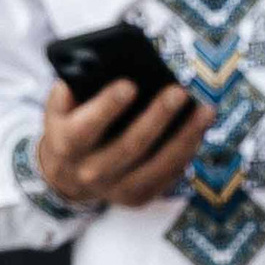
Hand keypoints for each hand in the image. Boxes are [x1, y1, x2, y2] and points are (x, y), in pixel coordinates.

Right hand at [34, 73, 209, 208]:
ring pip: (156, 166)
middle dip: (157, 117)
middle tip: (178, 92)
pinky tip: (201, 131)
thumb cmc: (70, 127)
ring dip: (185, 137)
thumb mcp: (59, 107)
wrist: (68, 175)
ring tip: (205, 111)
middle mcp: (90, 172)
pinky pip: (168, 176)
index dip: (107, 107)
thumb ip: (70, 89)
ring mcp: (115, 189)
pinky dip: (187, 153)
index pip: (86, 128)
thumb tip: (96, 66)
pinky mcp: (137, 197)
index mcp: (66, 145)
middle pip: (129, 146)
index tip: (129, 84)